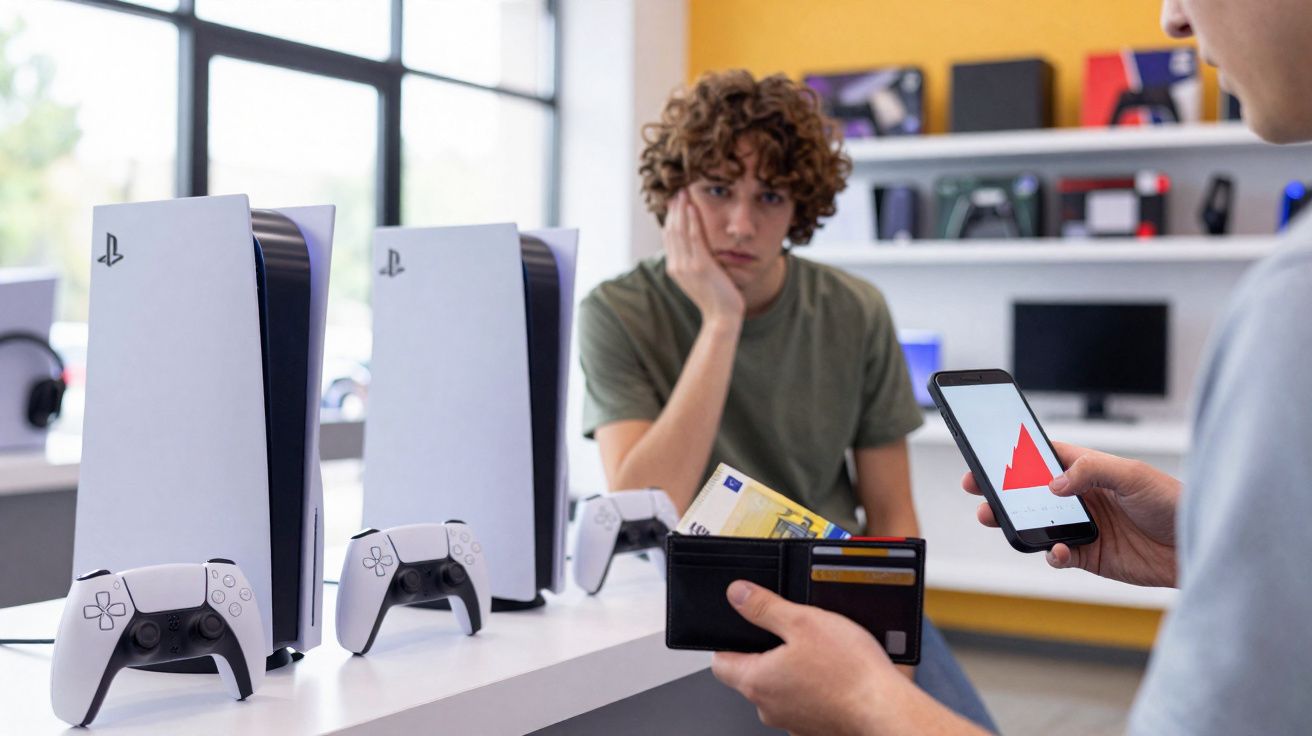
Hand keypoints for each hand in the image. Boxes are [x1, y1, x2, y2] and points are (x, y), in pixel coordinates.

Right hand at [663, 189, 744, 322]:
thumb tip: (697, 247)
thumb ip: (695, 262)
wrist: (722, 316)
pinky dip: (691, 221)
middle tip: (677, 191)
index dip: (671, 218)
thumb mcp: (700, 278)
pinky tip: (692, 207)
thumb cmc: (716, 298)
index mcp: (675, 268)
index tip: (674, 202)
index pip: (669, 237)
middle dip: (674, 210)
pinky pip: (693, 238)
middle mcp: (676, 266)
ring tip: (684, 193)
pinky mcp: (701, 266)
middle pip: (671, 231)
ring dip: (681, 210)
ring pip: (680, 231)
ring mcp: (687, 266)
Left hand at [711, 581, 942, 735]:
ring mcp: (792, 722)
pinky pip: (805, 702)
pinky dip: (814, 688)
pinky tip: (835, 674)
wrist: (886, 710)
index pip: (720, 662)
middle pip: (752, 674)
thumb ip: (764, 607)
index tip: (742, 628)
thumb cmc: (849, 672)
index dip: (728, 641)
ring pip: (781, 689)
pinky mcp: (815, 728)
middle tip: (793, 633)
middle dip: (768, 652)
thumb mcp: (803, 621)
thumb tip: (737, 594)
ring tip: (821, 653)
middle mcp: (768, 708)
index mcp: (756, 681)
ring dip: (794, 670)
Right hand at [963, 442, 1179, 587]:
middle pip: (1030, 491)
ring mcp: (1084, 527)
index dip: (1014, 456)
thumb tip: (1052, 484)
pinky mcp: (1090, 556)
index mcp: (1090, 470)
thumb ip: (1091, 472)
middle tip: (976, 489)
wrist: (1201, 547)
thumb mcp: (1133, 475)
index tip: (986, 456)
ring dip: (1014, 522)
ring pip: (1037, 524)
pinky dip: (1050, 554)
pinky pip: (1058, 555)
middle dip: (1001, 490)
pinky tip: (1055, 551)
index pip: (1044, 457)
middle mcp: (1082, 497)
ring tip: (994, 519)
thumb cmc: (1175, 502)